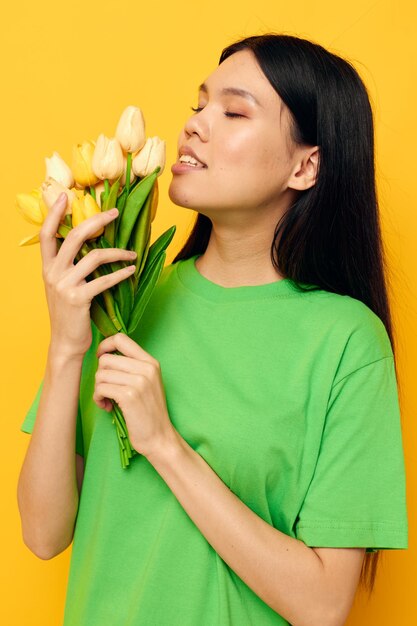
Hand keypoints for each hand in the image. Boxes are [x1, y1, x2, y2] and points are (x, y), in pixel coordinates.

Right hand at [39, 193, 137, 357]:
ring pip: (95, 256)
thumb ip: (70, 267)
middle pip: (74, 236)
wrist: (66, 342)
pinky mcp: (78, 298)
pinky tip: (132, 270)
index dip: (54, 214)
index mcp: (47, 267)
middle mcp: (53, 273)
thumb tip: (91, 246)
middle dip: (97, 220)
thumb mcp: (63, 287)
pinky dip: (121, 273)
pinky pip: (104, 280)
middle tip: (115, 213)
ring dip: (118, 252)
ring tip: (132, 253)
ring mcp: (64, 285)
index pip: (46, 234)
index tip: (64, 196)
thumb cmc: (70, 314)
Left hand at [94, 332, 177, 457]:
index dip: (104, 346)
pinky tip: (107, 406)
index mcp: (150, 362)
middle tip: (106, 389)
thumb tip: (104, 356)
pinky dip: (99, 398)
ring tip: (107, 400)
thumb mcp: (147, 382)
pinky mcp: (129, 395)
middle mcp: (146, 368)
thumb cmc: (148, 411)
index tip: (101, 358)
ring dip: (99, 389)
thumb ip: (132, 367)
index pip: (121, 338)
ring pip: (101, 374)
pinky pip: (101, 388)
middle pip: (106, 359)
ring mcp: (139, 381)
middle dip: (100, 375)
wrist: (159, 437)